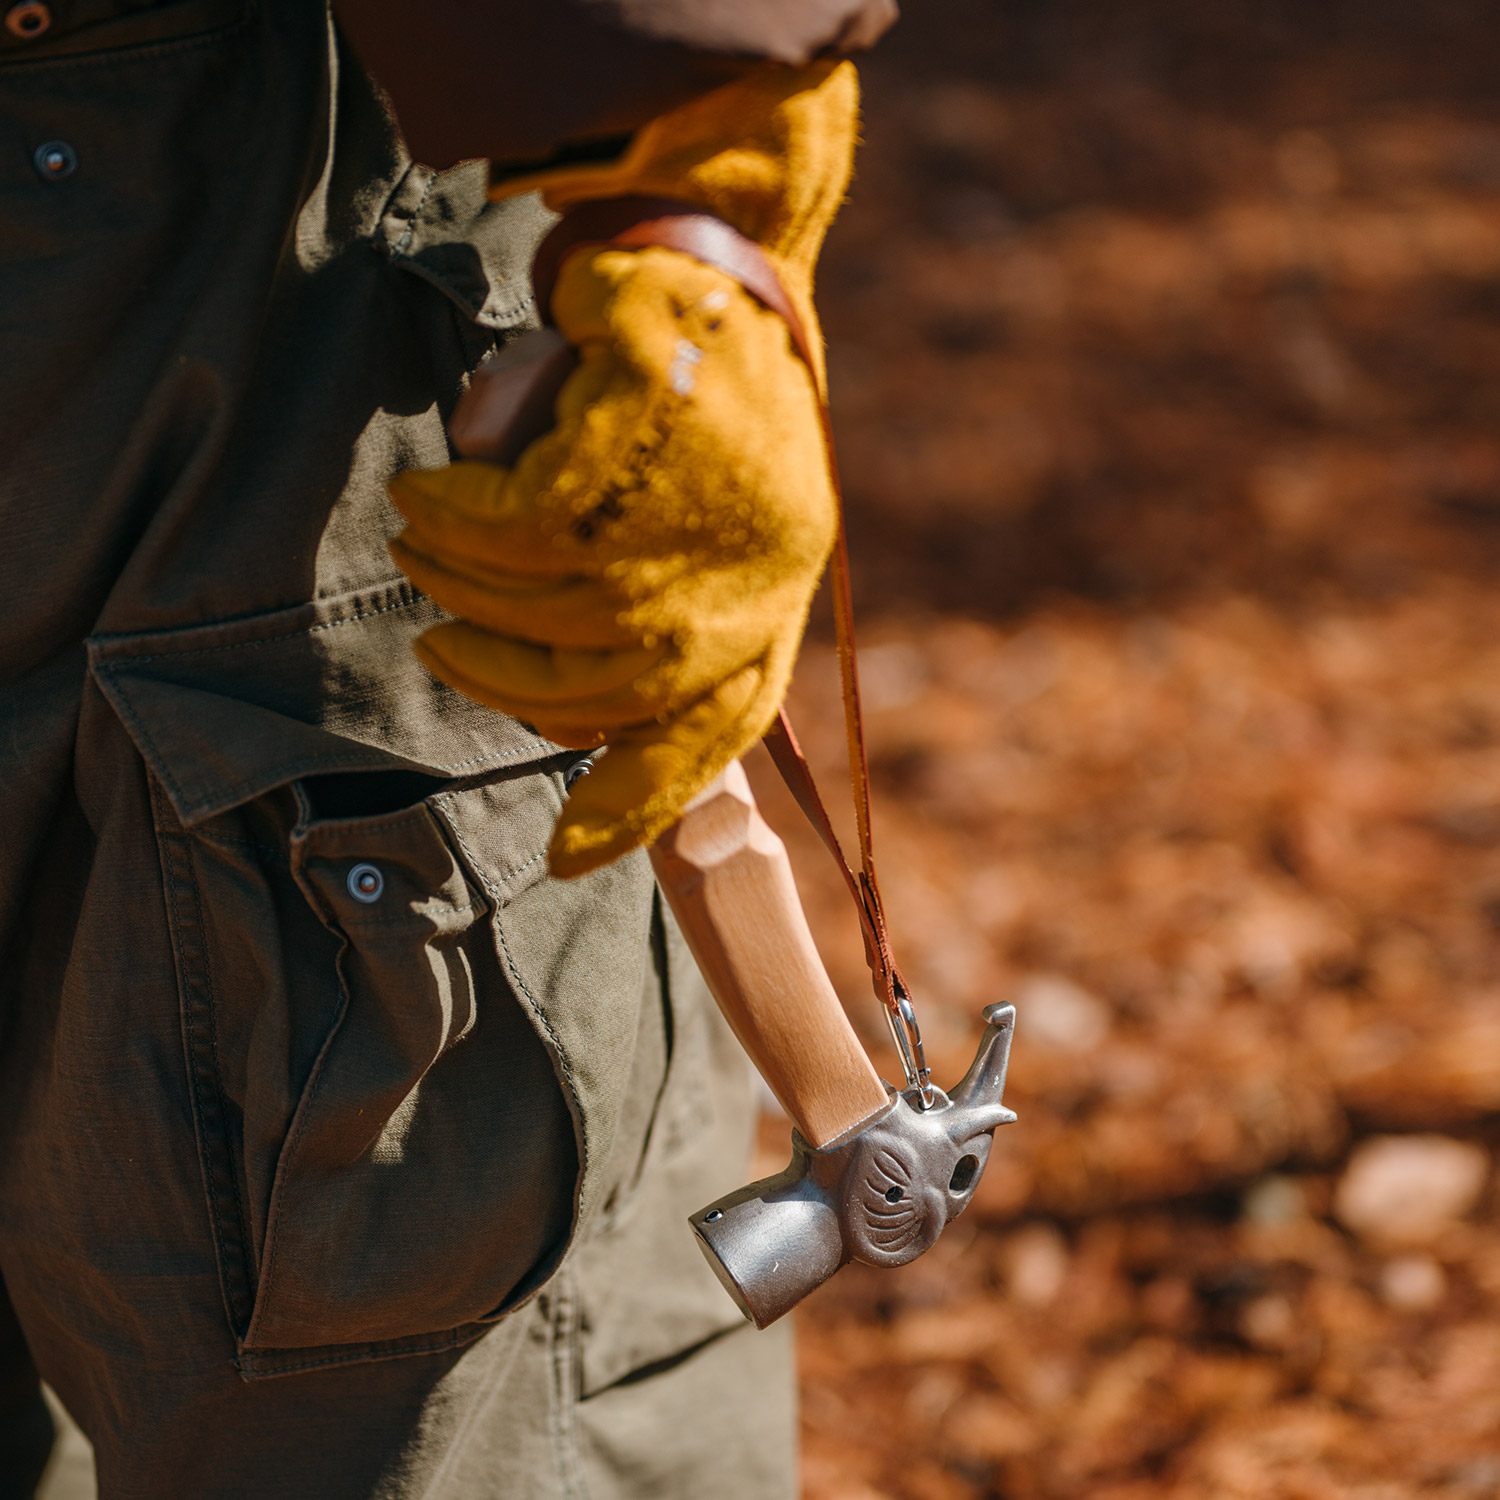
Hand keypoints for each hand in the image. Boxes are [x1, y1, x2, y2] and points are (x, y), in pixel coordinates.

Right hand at [389, 63, 857, 876]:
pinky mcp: (651, 425)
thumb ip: (670, 606)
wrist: (718, 247)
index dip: (637, 804)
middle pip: (611, 683)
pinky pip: (524, 520)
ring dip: (467, 587)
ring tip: (424, 547)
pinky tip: (430, 496)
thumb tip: (574, 696)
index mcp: (775, 599)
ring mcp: (710, 500)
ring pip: (555, 600)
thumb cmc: (700, 395)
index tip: (567, 858)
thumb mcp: (712, 518)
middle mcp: (758, 567)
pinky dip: (461, 520)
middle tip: (442, 646)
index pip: (713, 734)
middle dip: (506, 682)